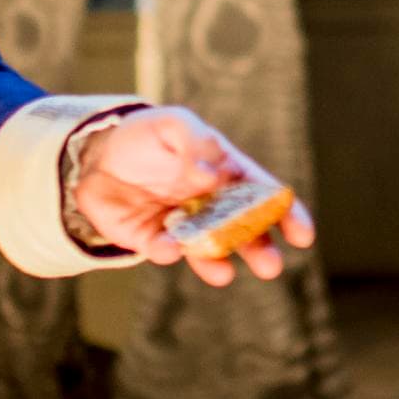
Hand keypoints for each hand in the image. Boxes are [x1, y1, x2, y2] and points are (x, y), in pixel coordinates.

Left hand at [76, 106, 316, 286]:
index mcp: (225, 173)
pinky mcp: (152, 240)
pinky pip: (165, 251)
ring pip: (208, 249)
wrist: (96, 154)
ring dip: (217, 263)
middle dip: (259, 250)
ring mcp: (183, 225)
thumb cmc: (146, 135)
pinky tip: (168, 248)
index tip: (303, 236)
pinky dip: (168, 252)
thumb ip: (195, 141)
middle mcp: (209, 204)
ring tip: (222, 275)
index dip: (287, 215)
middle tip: (270, 267)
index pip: (264, 195)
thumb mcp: (174, 124)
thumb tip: (211, 174)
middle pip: (244, 231)